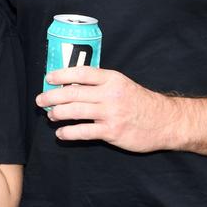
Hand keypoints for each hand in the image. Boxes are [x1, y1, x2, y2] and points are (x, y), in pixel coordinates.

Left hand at [37, 66, 175, 152]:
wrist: (166, 121)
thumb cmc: (138, 102)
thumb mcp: (121, 84)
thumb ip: (99, 83)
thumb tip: (69, 84)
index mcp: (112, 79)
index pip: (81, 73)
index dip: (61, 74)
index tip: (48, 78)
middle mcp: (110, 94)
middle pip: (72, 93)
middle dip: (52, 96)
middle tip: (40, 100)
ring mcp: (111, 113)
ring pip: (75, 112)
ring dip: (57, 113)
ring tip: (51, 116)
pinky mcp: (112, 131)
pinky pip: (84, 132)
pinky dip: (68, 133)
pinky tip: (61, 133)